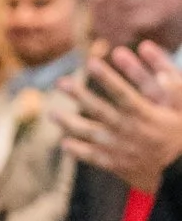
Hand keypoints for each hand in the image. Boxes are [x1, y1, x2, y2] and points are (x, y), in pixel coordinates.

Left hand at [55, 43, 181, 193]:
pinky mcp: (117, 164)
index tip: (91, 62)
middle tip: (61, 82)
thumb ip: (169, 80)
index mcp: (146, 114)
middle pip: (101, 111)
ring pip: (92, 135)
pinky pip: (94, 158)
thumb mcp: (180, 104)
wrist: (180, 168)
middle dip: (80, 95)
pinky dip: (79, 151)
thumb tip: (150, 51)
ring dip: (70, 124)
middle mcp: (130, 131)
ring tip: (52, 113)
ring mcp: (121, 149)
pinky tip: (64, 143)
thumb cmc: (178, 129)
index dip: (107, 78)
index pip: (123, 93)